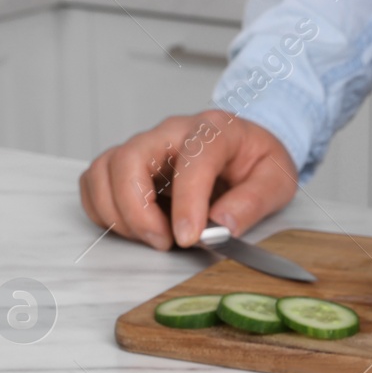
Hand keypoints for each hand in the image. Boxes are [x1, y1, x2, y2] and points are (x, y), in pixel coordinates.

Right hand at [79, 111, 298, 249]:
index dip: (187, 202)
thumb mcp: (276, 180)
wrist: (245, 146)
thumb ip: (252, 202)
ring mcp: (146, 146)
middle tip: (164, 241)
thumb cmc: (257, 160)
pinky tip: (134, 227)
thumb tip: (222, 226)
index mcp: (215, 131)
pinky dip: (103, 210)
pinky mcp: (128, 164)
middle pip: (130, 158)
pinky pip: (95, 181)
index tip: (189, 238)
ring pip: (105, 169)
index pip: (192, 159)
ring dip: (118, 213)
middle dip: (138, 209)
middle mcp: (172, 132)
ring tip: (152, 236)